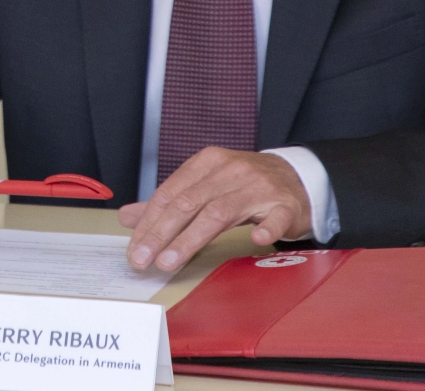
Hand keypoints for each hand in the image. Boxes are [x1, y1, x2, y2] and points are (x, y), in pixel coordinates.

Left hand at [117, 147, 311, 271]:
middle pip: (189, 203)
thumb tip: (126, 217)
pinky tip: (256, 240)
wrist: (298, 178)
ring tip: (171, 260)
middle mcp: (230, 171)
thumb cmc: (245, 185)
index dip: (149, 222)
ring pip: (220, 212)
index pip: (170, 193)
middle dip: (162, 233)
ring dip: (192, 238)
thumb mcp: (205, 186)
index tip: (135, 248)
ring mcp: (259, 187)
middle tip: (144, 259)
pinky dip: (266, 229)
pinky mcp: (285, 205)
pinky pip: (275, 217)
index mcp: (207, 163)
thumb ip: (167, 203)